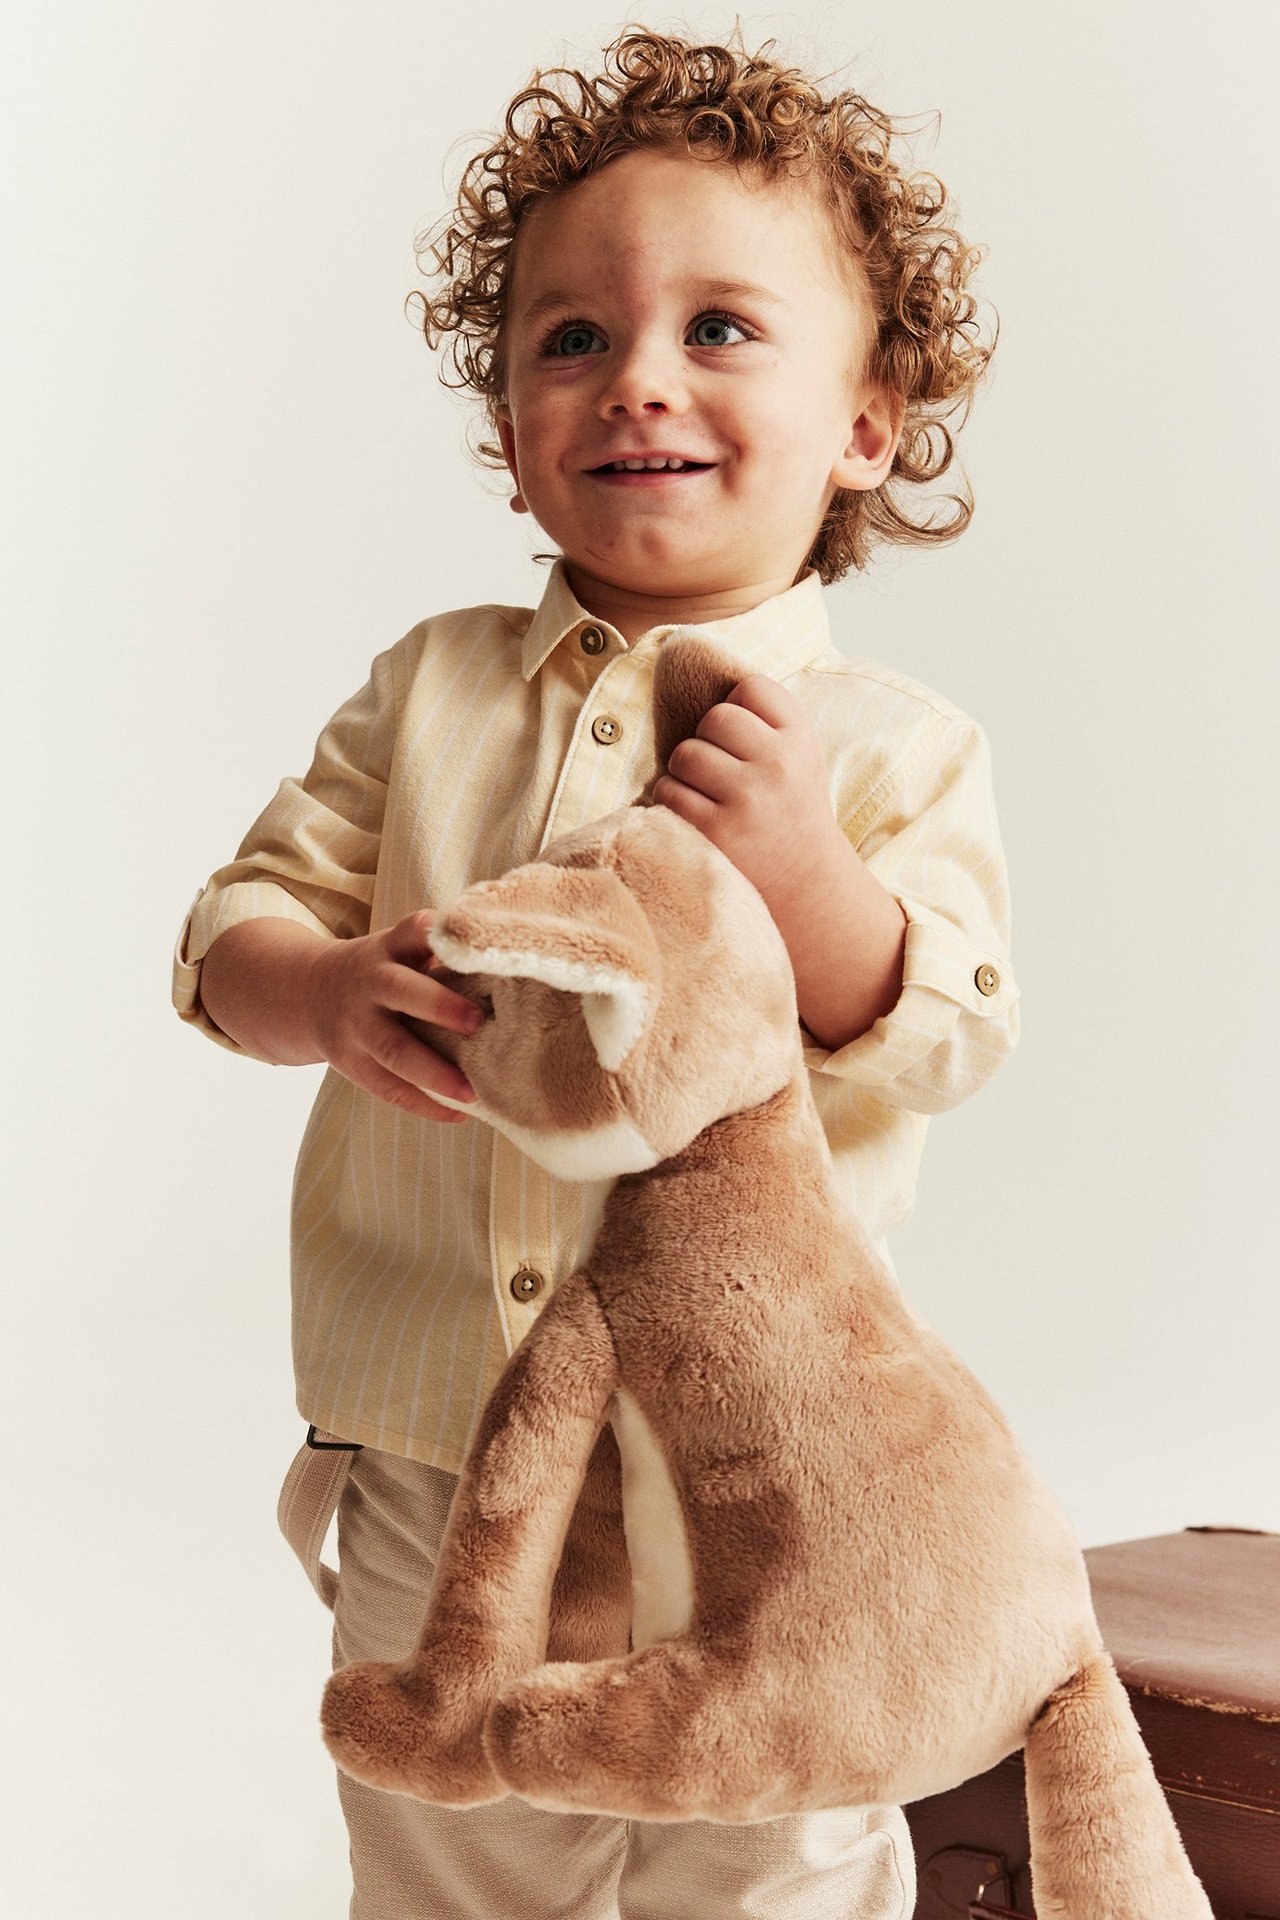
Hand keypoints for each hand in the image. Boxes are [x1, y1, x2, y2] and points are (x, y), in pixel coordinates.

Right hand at [305, 909, 482, 1122]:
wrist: (307, 993)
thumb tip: (509, 964)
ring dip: (435, 1073)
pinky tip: (458, 1114)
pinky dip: (424, 1105)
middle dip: (439, 1006)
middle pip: (399, 990)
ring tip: (472, 1092)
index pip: (412, 931)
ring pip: (393, 1051)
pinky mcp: (351, 1063)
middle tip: (478, 1021)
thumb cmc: (381, 970)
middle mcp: (370, 982)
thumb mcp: (399, 948)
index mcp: (389, 948)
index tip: (470, 945)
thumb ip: (441, 952)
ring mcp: (357, 1026)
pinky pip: (388, 1088)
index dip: (436, 934)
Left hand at [652, 673, 842, 911]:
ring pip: (686, 753)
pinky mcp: (716, 831)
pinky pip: (669, 791)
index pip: (752, 688)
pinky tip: (694, 814)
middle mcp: (779, 765)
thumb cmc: (790, 811)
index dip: (738, 708)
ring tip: (708, 793)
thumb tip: (698, 665)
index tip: (744, 739)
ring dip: (686, 772)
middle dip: (709, 741)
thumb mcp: (799, 757)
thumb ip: (767, 720)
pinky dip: (672, 800)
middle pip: (715, 718)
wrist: (806, 885)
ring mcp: (747, 799)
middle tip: (721, 771)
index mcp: (801, 740)